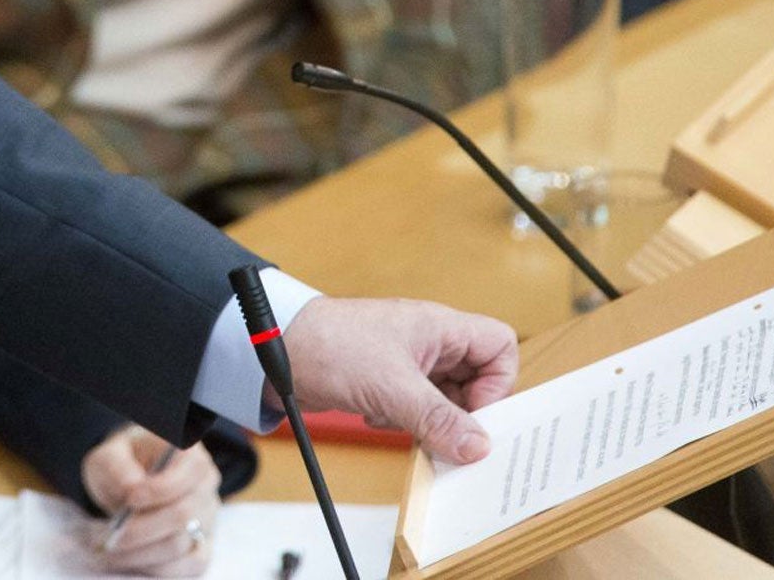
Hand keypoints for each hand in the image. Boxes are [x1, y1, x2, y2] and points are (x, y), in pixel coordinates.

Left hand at [81, 426, 220, 575]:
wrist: (126, 484)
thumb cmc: (122, 465)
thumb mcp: (109, 456)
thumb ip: (118, 467)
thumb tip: (132, 488)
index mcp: (189, 452)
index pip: (189, 470)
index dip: (161, 489)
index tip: (130, 500)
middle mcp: (206, 484)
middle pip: (183, 514)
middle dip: (143, 529)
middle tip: (111, 537)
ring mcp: (208, 517)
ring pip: (182, 544)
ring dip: (143, 553)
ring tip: (111, 551)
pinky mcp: (202, 545)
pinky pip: (190, 566)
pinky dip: (158, 569)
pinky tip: (131, 561)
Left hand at [276, 296, 516, 463]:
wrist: (275, 350)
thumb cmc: (330, 345)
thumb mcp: (392, 387)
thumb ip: (438, 418)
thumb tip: (478, 447)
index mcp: (439, 327)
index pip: (499, 345)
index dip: (498, 382)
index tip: (476, 413)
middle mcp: (428, 342)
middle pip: (475, 379)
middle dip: (463, 412)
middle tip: (449, 437)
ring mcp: (407, 362)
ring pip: (445, 398)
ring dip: (431, 421)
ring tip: (408, 426)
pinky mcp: (385, 382)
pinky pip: (416, 408)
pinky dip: (405, 421)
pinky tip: (380, 418)